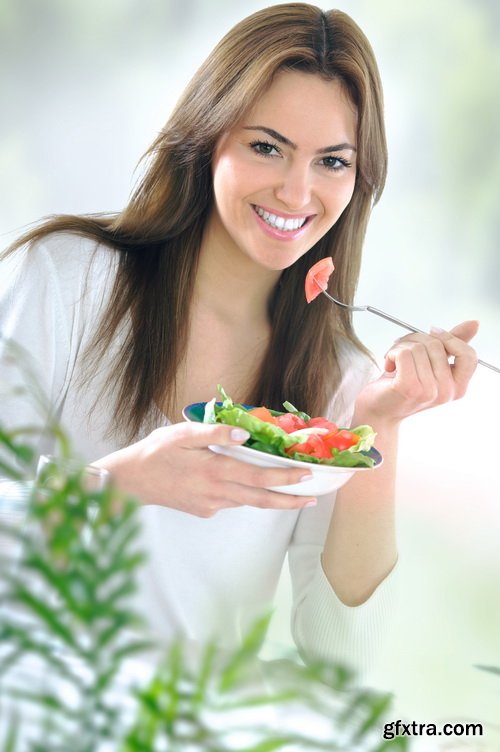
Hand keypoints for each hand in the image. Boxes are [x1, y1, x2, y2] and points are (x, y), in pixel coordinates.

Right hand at [94, 421, 316, 516]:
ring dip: (269, 499)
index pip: (258, 477)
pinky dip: (242, 495)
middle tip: (311, 501)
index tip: (306, 477)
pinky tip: (242, 485)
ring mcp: (210, 505)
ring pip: (246, 502)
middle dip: (289, 501)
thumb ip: (215, 433)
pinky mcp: (203, 510)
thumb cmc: (155, 452)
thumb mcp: (182, 433)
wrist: (130, 482)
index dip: (285, 479)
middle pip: (260, 500)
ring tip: (288, 492)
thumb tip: (244, 435)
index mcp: (214, 471)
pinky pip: (229, 502)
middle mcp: (216, 493)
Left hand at [353, 320, 478, 425]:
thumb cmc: (402, 385)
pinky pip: (404, 353)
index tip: (433, 332)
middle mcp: (446, 392)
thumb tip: (474, 324)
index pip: (469, 356)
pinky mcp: (409, 387)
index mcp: (457, 388)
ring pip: (418, 347)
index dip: (450, 339)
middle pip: (437, 345)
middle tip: (402, 350)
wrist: (378, 411)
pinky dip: (392, 353)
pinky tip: (388, 364)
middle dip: (415, 339)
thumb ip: (451, 346)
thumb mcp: (430, 364)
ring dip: (400, 347)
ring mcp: (429, 391)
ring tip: (394, 360)